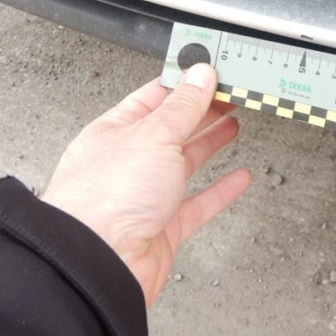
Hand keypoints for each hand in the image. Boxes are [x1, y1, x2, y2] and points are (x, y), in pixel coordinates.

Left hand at [41, 64, 250, 305]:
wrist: (97, 265)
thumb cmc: (104, 199)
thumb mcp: (153, 135)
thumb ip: (183, 107)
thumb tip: (201, 75)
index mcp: (116, 131)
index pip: (154, 97)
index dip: (184, 83)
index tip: (209, 71)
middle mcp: (129, 162)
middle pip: (172, 128)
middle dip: (201, 109)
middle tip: (229, 93)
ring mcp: (145, 196)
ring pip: (184, 162)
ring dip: (210, 142)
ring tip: (231, 124)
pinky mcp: (163, 227)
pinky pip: (198, 203)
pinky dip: (221, 189)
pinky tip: (238, 177)